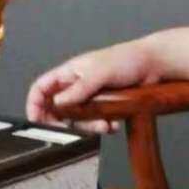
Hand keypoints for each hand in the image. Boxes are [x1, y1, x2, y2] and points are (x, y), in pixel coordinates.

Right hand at [25, 38, 161, 136]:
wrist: (154, 65)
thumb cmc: (127, 59)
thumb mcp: (99, 72)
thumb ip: (79, 89)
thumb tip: (58, 104)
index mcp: (71, 72)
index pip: (42, 88)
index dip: (35, 104)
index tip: (36, 121)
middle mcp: (77, 86)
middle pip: (57, 110)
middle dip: (64, 122)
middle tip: (72, 129)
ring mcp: (91, 97)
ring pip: (77, 120)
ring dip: (88, 126)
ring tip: (104, 124)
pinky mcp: (104, 107)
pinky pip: (95, 122)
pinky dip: (102, 126)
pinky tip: (112, 124)